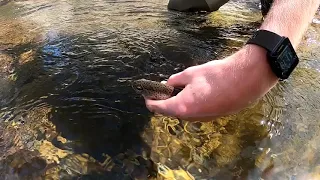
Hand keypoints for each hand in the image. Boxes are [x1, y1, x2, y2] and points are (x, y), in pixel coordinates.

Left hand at [144, 45, 278, 120]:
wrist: (245, 81)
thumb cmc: (217, 76)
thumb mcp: (190, 74)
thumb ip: (175, 81)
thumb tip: (167, 84)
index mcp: (181, 107)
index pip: (158, 108)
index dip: (150, 101)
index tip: (147, 95)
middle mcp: (190, 117)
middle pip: (170, 111)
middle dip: (164, 101)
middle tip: (162, 89)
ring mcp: (202, 119)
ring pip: (183, 112)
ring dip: (177, 102)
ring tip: (177, 89)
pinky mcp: (212, 116)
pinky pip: (195, 112)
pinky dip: (189, 104)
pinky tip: (193, 92)